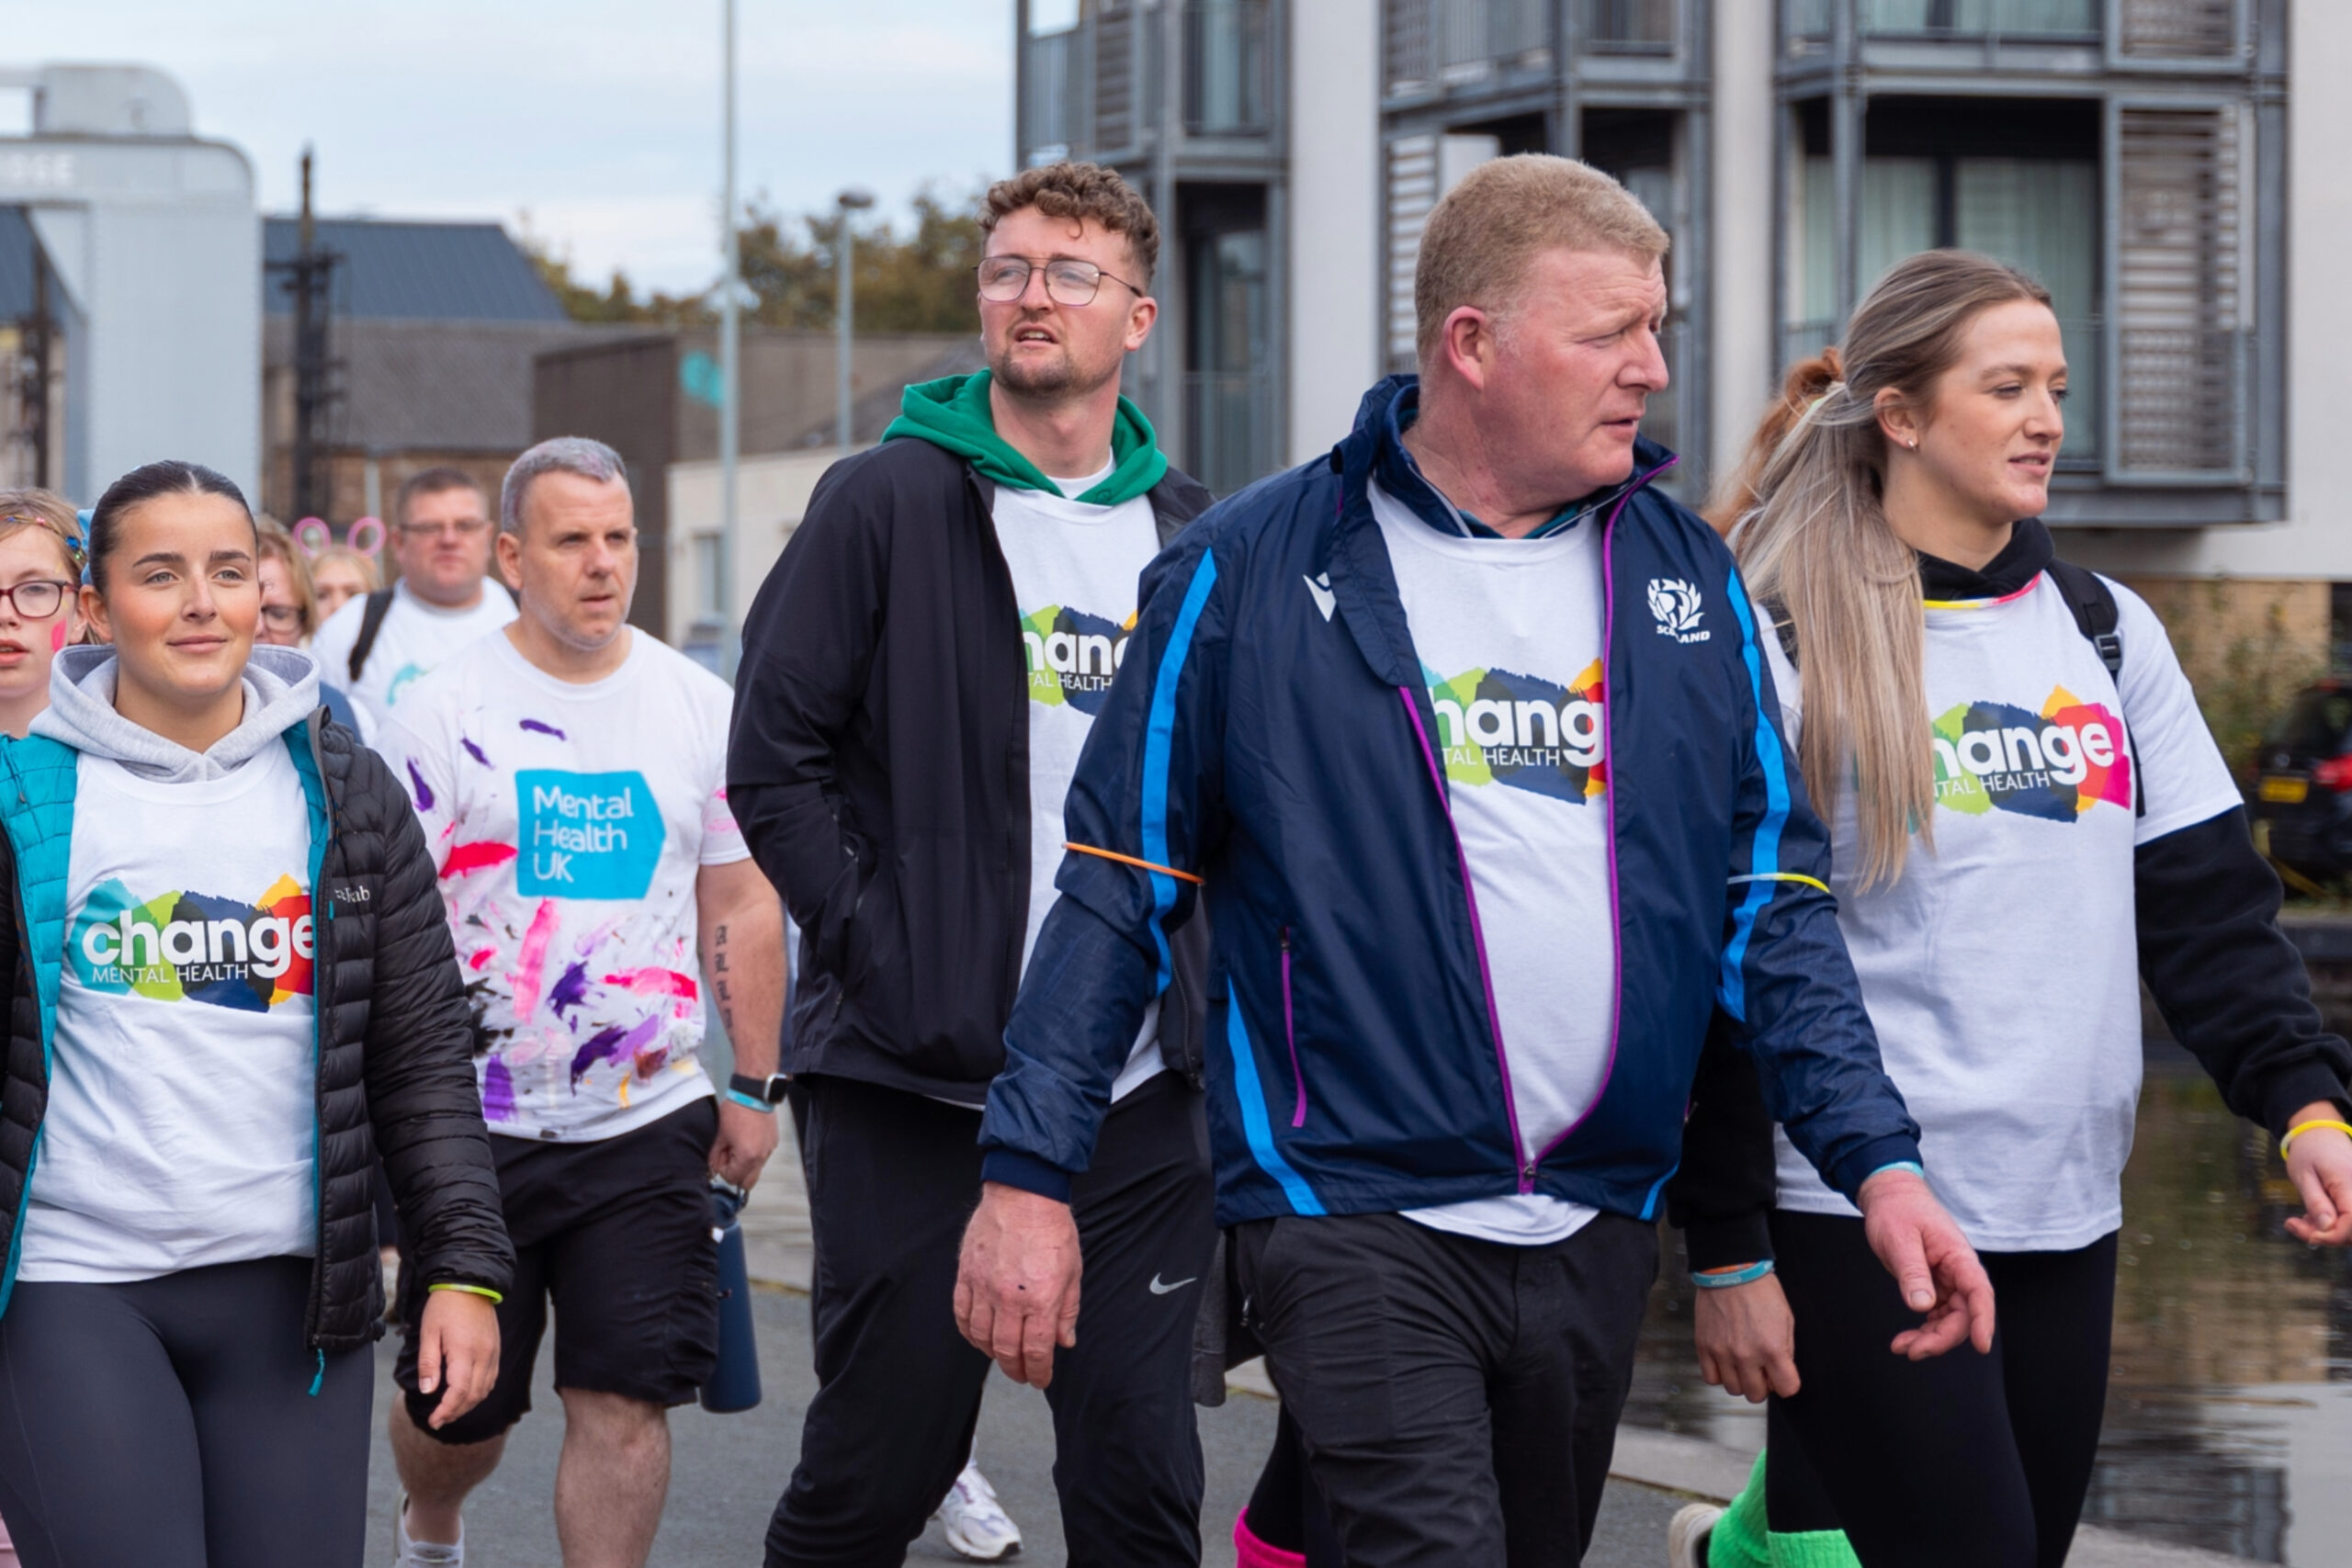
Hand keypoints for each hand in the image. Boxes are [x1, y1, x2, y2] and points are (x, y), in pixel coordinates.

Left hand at [414, 1288, 500, 1429]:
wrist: (471, 1283)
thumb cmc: (445, 1306)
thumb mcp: (429, 1332)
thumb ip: (429, 1363)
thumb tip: (428, 1391)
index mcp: (464, 1351)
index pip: (459, 1391)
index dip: (446, 1410)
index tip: (434, 1420)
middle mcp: (484, 1355)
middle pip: (474, 1395)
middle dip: (456, 1412)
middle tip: (438, 1420)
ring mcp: (493, 1352)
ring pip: (485, 1389)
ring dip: (468, 1404)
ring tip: (450, 1410)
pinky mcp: (495, 1349)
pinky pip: (491, 1378)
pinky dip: (479, 1392)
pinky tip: (466, 1394)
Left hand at [709, 1099, 780, 1192]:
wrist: (754, 1093)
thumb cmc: (735, 1111)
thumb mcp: (719, 1135)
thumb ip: (714, 1156)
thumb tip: (714, 1167)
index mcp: (747, 1157)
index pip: (733, 1179)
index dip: (723, 1170)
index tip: (721, 1156)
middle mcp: (762, 1157)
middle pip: (749, 1182)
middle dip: (737, 1173)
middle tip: (729, 1156)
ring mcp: (770, 1149)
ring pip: (756, 1168)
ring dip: (745, 1162)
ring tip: (738, 1143)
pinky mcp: (773, 1141)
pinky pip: (762, 1156)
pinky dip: (754, 1152)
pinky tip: (747, 1137)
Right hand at [953, 1182, 1081, 1388]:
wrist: (1024, 1193)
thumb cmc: (1052, 1228)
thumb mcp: (1073, 1271)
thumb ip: (1068, 1310)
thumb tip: (1065, 1340)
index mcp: (1041, 1299)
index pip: (1037, 1351)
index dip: (1038, 1373)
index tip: (1040, 1379)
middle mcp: (1010, 1298)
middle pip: (1006, 1350)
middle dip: (1015, 1370)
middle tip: (1022, 1375)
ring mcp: (984, 1287)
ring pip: (980, 1337)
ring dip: (991, 1354)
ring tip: (1001, 1356)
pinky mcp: (967, 1275)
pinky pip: (961, 1313)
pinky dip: (968, 1331)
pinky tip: (977, 1336)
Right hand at [1693, 1270, 1799, 1402]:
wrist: (1731, 1270)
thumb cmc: (1761, 1291)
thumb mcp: (1787, 1319)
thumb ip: (1785, 1350)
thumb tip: (1780, 1371)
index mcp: (1772, 1349)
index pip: (1787, 1389)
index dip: (1786, 1382)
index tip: (1781, 1374)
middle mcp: (1746, 1355)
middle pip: (1756, 1395)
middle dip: (1762, 1384)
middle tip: (1761, 1368)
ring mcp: (1722, 1352)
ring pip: (1733, 1389)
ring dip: (1740, 1380)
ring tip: (1742, 1362)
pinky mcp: (1704, 1346)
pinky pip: (1711, 1378)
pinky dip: (1719, 1374)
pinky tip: (1725, 1360)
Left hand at [1856, 1167, 1995, 1359]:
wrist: (1890, 1196)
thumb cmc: (1897, 1210)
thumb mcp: (1899, 1238)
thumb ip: (1912, 1271)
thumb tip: (1922, 1305)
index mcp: (1958, 1256)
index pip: (1979, 1292)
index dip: (1984, 1320)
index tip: (1981, 1346)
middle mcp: (1958, 1272)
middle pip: (1964, 1314)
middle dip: (1942, 1338)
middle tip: (1913, 1351)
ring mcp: (1948, 1281)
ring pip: (1951, 1320)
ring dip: (1931, 1339)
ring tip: (1902, 1348)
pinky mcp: (1935, 1287)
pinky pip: (1937, 1316)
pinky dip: (1924, 1330)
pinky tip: (1905, 1340)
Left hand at [2282, 1102, 2351, 1245]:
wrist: (2321, 1134)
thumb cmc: (2309, 1151)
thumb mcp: (2303, 1176)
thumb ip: (2316, 1202)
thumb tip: (2326, 1228)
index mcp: (2349, 1182)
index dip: (2333, 1236)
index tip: (2309, 1235)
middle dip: (2325, 1236)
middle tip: (2295, 1225)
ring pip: (2351, 1229)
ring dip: (2326, 1232)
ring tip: (2300, 1220)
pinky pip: (2349, 1220)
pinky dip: (2331, 1224)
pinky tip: (2312, 1216)